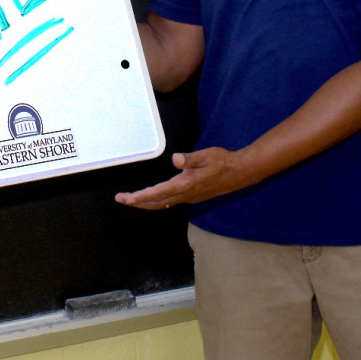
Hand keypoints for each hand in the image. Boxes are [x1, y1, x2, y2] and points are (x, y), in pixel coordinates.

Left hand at [115, 147, 250, 209]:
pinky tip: (154, 199)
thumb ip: (190, 158)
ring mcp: (189, 197)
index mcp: (185, 185)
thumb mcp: (206, 156)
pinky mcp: (193, 196)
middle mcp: (185, 194)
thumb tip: (175, 159)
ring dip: (146, 203)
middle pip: (156, 202)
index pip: (157, 193)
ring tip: (132, 200)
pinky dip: (157, 201)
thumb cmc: (222, 162)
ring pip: (162, 204)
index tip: (125, 199)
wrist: (239, 173)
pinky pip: (170, 201)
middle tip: (121, 199)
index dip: (139, 197)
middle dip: (137, 202)